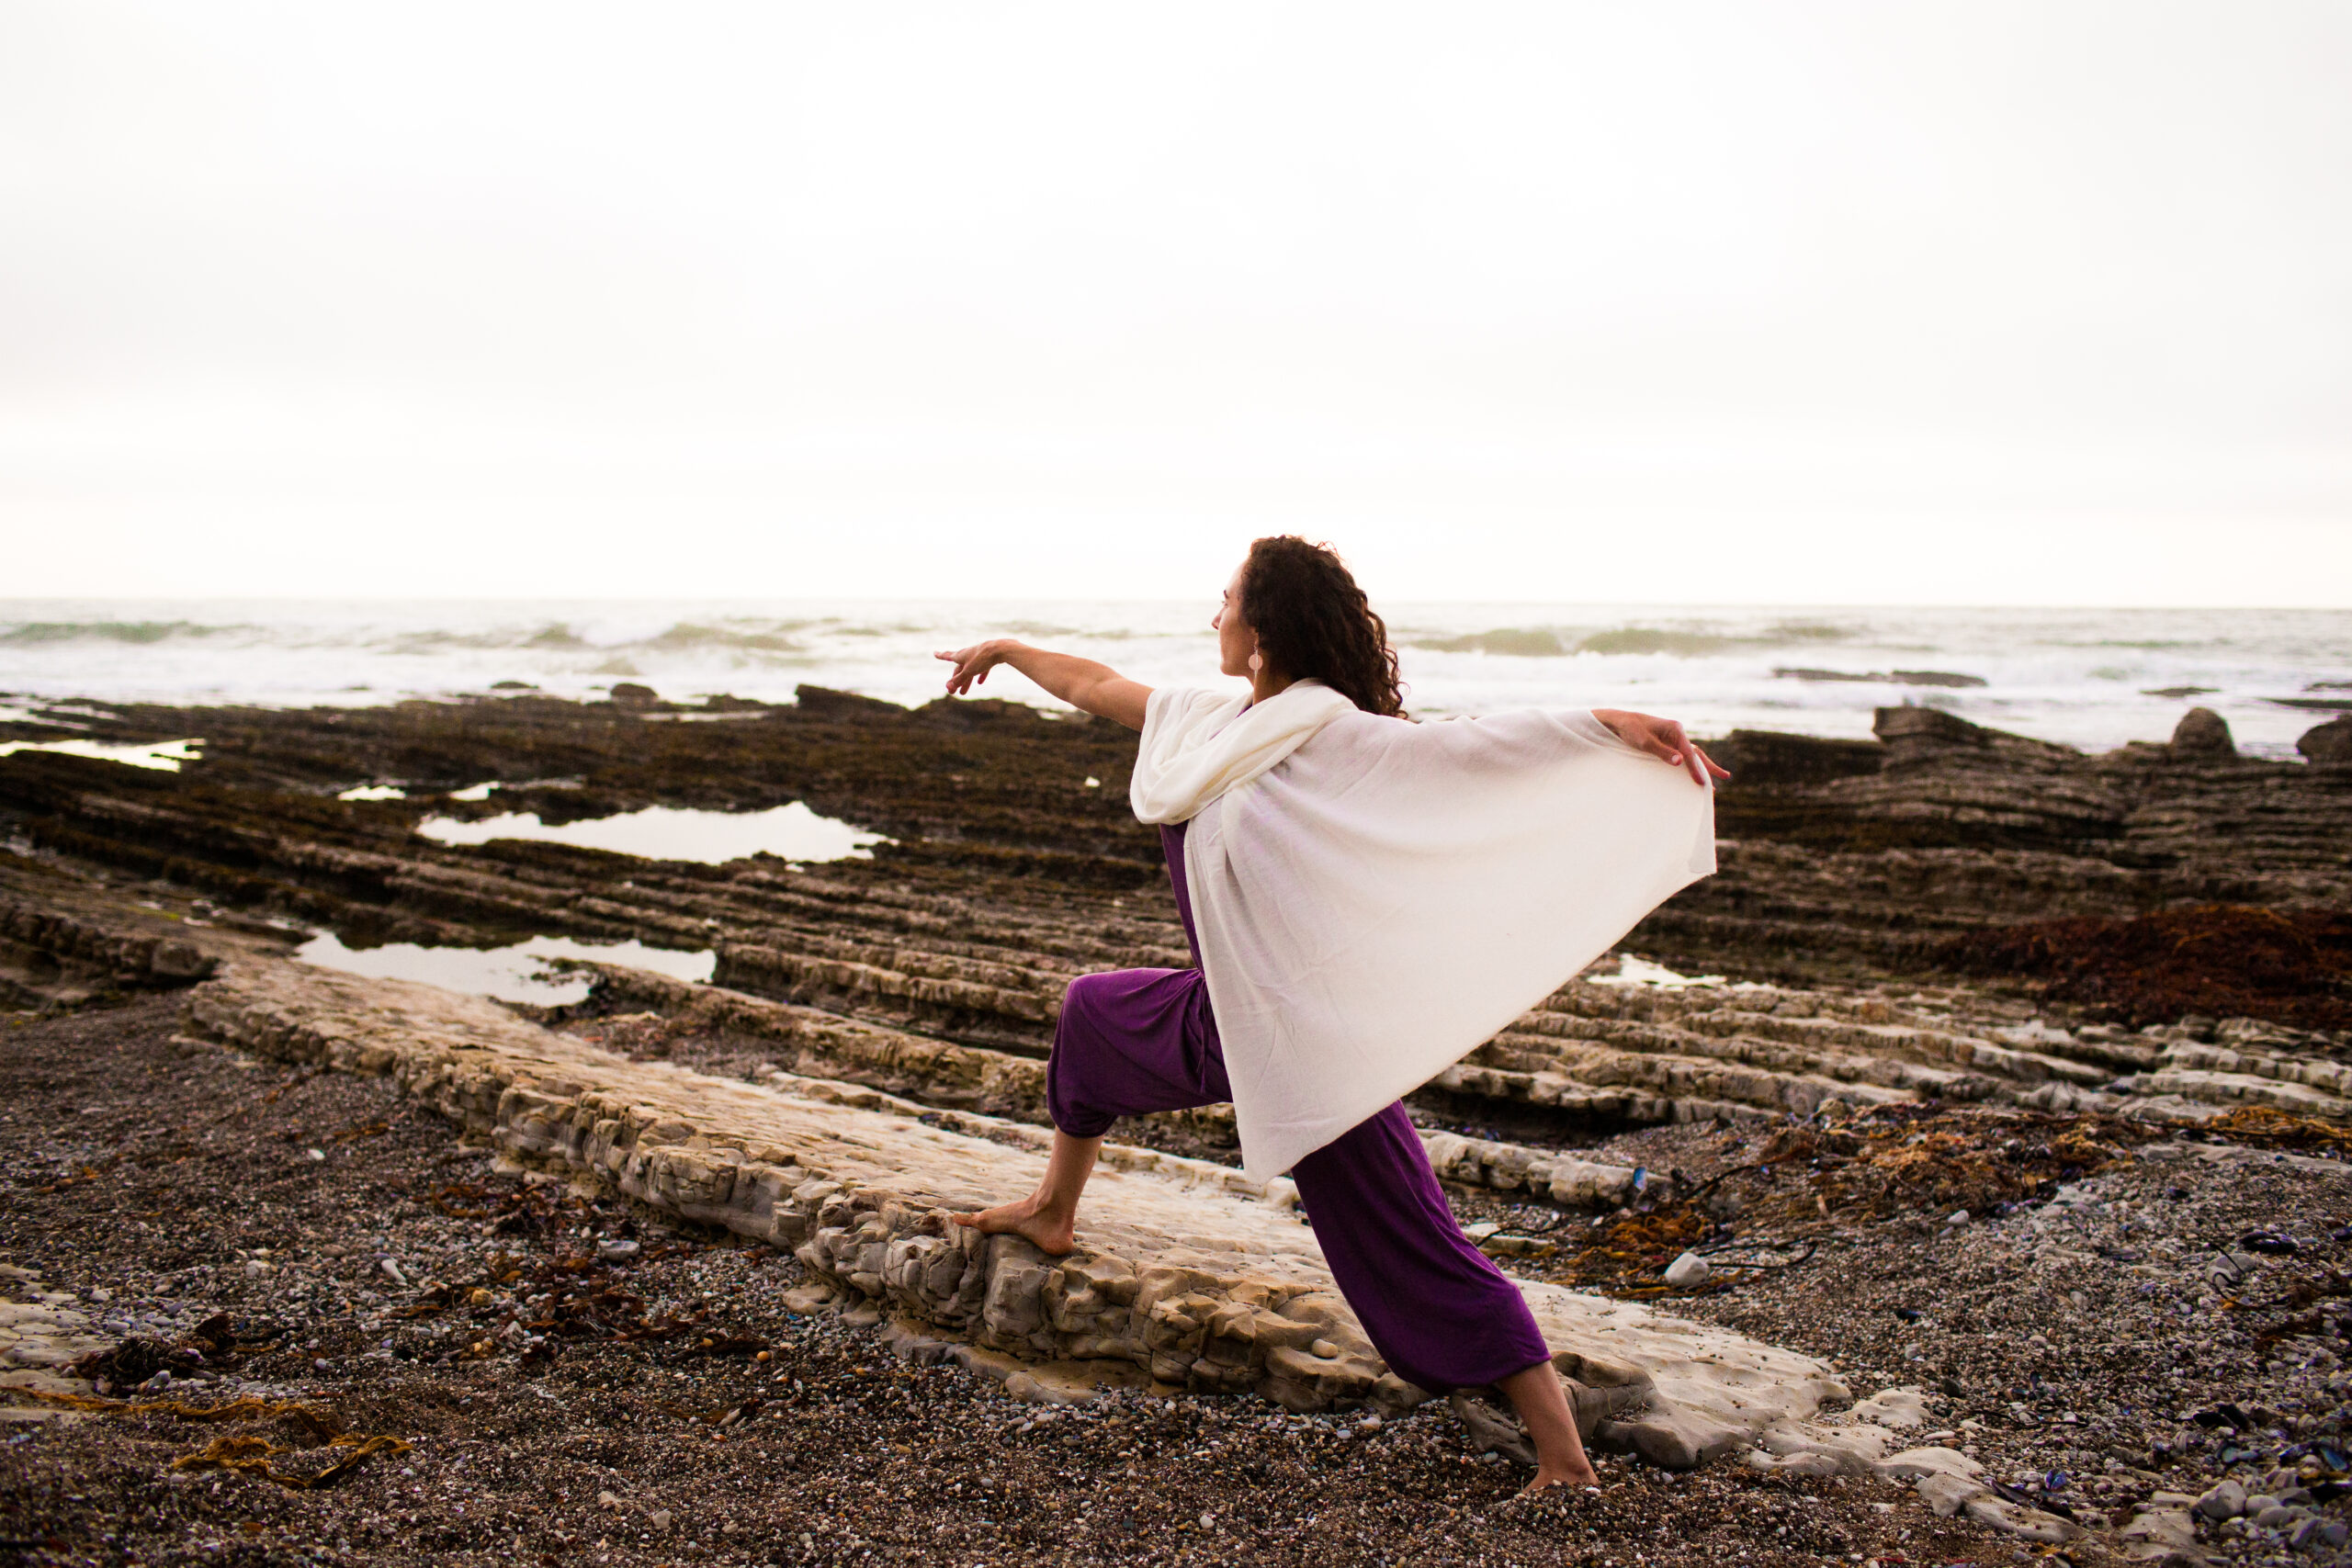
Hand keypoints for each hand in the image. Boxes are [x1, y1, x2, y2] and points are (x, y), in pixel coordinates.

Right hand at [935, 640, 1015, 696]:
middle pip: (959, 670)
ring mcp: (979, 656)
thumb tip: (949, 687)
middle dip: (955, 681)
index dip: (941, 656)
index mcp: (961, 655)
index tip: (934, 653)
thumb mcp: (969, 671)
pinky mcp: (988, 659)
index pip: (948, 656)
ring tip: (963, 693)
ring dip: (966, 681)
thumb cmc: (983, 658)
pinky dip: (979, 675)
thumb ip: (959, 679)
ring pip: (970, 671)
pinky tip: (980, 682)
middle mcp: (968, 655)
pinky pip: (982, 669)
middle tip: (952, 693)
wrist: (1001, 649)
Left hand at [1591, 709, 1730, 785]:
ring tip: (1713, 782)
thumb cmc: (1631, 730)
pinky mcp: (1667, 745)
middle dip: (1709, 766)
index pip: (1689, 752)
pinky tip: (1693, 775)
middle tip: (1726, 777)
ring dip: (1702, 767)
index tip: (1701, 782)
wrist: (1619, 722)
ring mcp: (1672, 739)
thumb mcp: (1644, 742)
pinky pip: (1682, 757)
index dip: (1696, 768)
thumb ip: (1662, 752)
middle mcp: (1677, 733)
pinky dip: (1690, 766)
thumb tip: (1680, 762)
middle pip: (1696, 753)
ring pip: (1691, 755)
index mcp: (1675, 729)